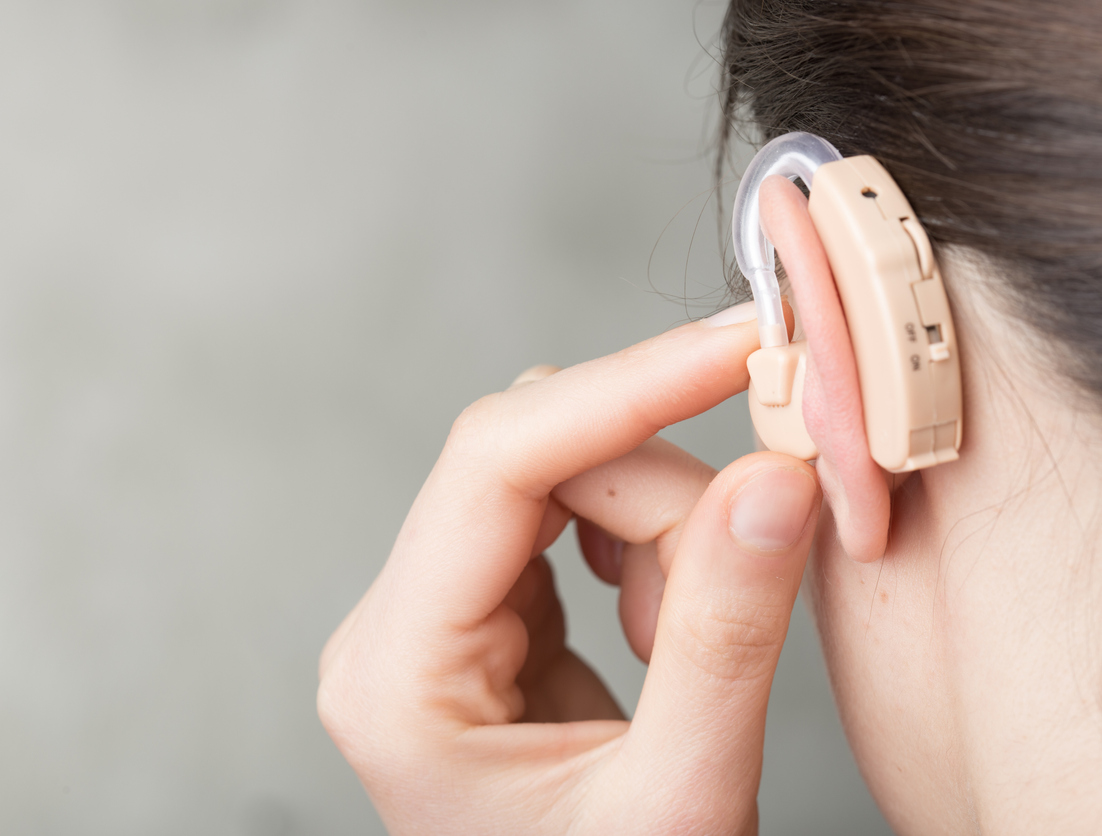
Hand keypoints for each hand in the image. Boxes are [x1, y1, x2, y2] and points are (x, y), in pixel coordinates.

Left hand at [318, 315, 821, 834]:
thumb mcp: (679, 797)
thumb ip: (726, 635)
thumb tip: (773, 478)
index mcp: (396, 675)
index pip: (495, 463)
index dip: (625, 387)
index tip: (739, 346)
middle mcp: (391, 630)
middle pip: (533, 460)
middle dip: (663, 495)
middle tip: (752, 566)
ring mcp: (431, 617)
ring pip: (559, 477)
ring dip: (659, 529)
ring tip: (687, 645)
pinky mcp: (480, 613)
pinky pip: (568, 518)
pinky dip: (644, 547)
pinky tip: (660, 630)